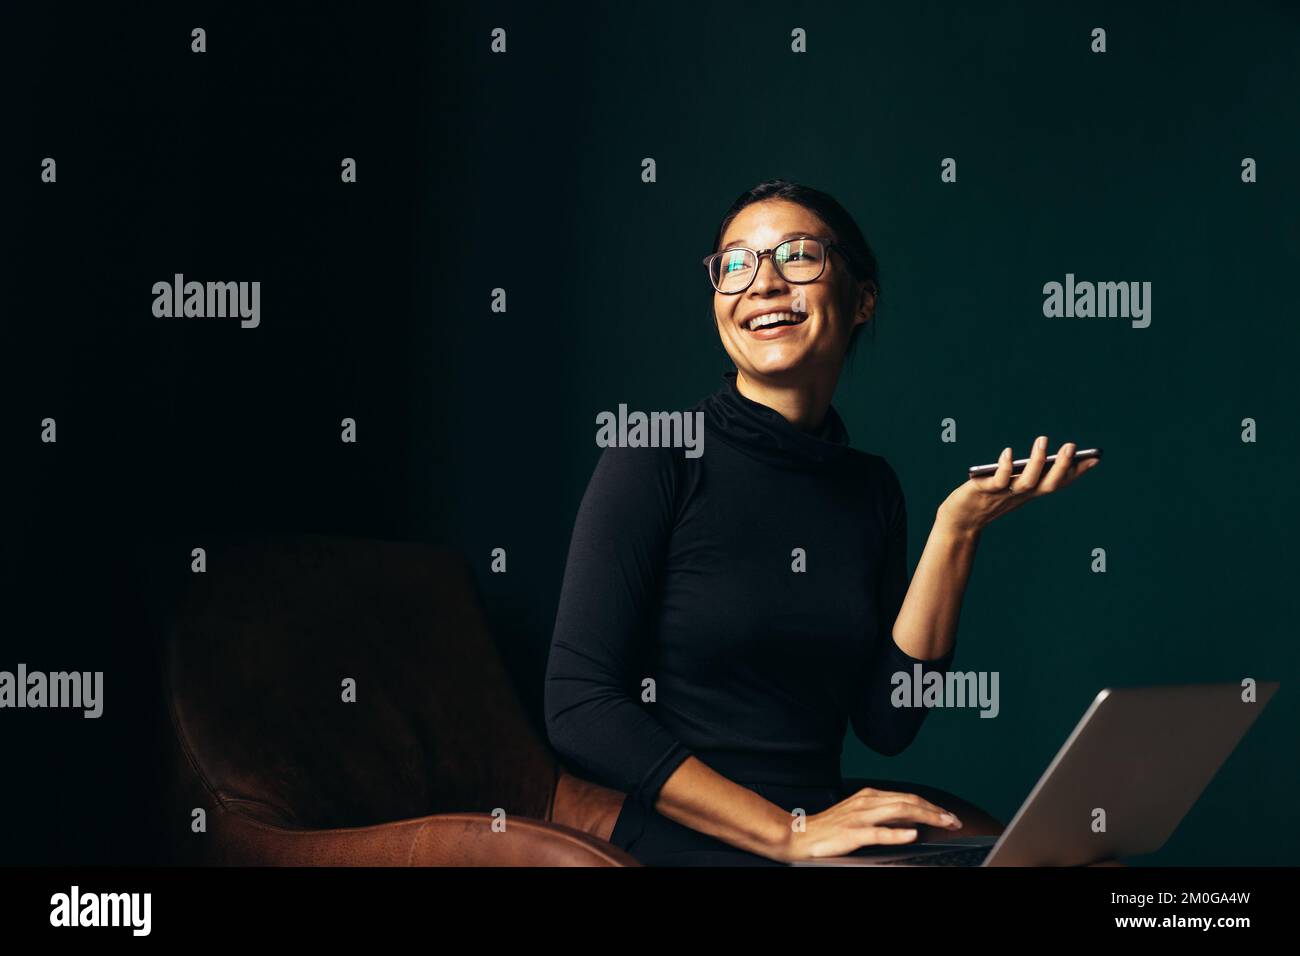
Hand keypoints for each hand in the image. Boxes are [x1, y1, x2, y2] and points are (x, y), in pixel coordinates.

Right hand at [775, 786, 963, 862]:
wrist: (799, 835)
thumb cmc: (829, 829)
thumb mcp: (859, 816)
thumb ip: (883, 816)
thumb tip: (911, 822)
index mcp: (869, 797)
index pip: (908, 798)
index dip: (932, 806)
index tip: (949, 816)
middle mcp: (867, 802)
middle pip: (908, 802)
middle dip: (936, 811)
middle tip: (955, 821)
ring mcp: (859, 817)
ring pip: (899, 812)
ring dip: (926, 816)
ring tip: (944, 823)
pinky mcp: (851, 833)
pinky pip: (878, 832)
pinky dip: (897, 833)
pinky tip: (911, 835)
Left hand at [936, 436, 1100, 536]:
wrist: (960, 518)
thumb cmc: (987, 497)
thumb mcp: (1010, 483)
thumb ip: (1027, 470)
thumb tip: (1043, 449)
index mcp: (1030, 492)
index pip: (1058, 482)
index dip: (1076, 471)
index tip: (1095, 457)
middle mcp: (1021, 494)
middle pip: (1048, 484)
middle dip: (1062, 467)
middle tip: (1071, 446)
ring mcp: (1004, 493)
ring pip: (1026, 482)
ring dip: (1036, 462)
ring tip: (1042, 441)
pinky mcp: (984, 491)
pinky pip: (997, 480)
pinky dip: (1004, 467)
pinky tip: (1008, 453)